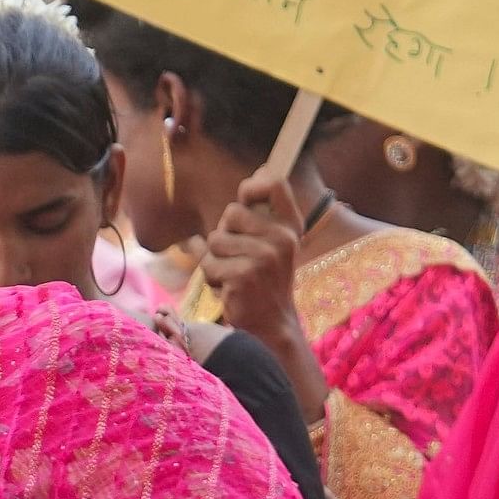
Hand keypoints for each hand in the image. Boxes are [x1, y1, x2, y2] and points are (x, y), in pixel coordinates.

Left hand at [187, 166, 309, 347]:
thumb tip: (258, 173)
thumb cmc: (264, 281)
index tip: (246, 199)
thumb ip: (262, 215)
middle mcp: (281, 239)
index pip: (274, 182)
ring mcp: (264, 258)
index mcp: (290, 227)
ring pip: (214, 240)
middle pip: (231, 212)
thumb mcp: (272, 245)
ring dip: (215, 260)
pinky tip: (229, 290)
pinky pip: (208, 264)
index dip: (252, 186)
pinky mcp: (243, 276)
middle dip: (224, 235)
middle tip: (239, 258)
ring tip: (233, 276)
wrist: (271, 325)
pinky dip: (211, 279)